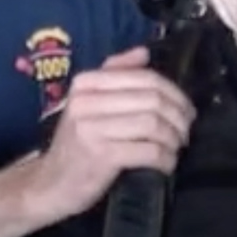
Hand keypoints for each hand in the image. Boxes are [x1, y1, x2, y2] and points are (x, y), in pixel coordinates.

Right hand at [26, 46, 195, 219]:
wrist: (50, 184)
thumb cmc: (77, 143)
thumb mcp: (90, 104)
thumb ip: (115, 74)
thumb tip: (144, 52)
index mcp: (86, 84)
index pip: (143, 77)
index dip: (174, 92)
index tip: (186, 109)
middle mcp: (86, 101)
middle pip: (151, 99)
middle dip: (178, 116)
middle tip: (185, 131)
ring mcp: (91, 129)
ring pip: (152, 124)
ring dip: (173, 138)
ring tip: (176, 147)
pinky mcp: (101, 156)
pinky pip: (148, 151)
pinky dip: (165, 158)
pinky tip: (167, 164)